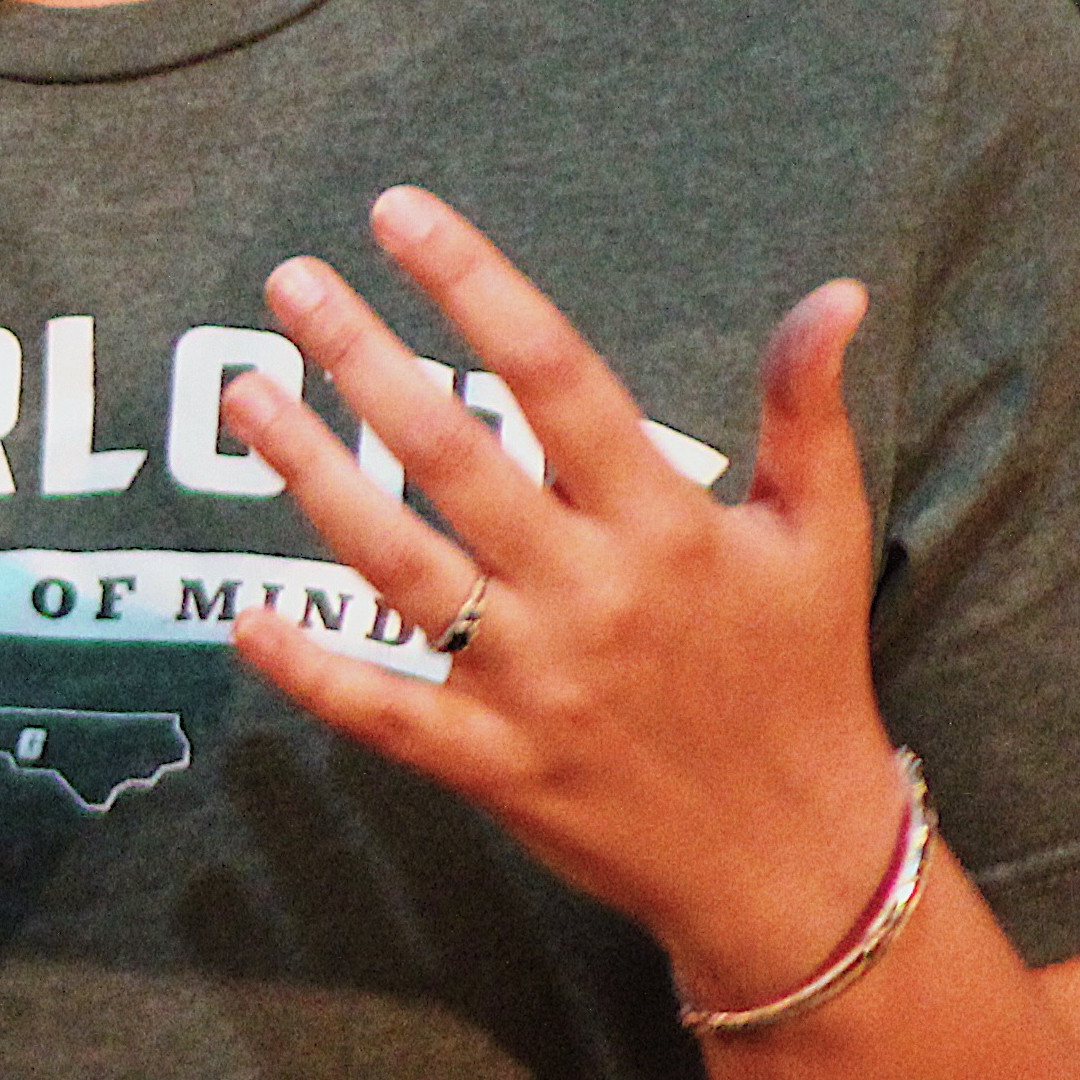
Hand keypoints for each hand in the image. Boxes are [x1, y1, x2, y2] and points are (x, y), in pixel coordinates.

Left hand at [222, 189, 909, 995]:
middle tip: (290, 284)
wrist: (795, 864)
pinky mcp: (494, 766)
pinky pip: (383, 712)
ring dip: (311, 475)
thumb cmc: (804, 679)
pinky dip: (309, 671)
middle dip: (360, 359)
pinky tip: (241, 616)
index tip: (400, 215)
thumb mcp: (821, 534)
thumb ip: (808, 408)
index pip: (554, 375)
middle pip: (451, 455)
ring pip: (395, 566)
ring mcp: (532, 684)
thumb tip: (837, 292)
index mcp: (663, 524)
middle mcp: (588, 593)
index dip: (472, 286)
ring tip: (246, 394)